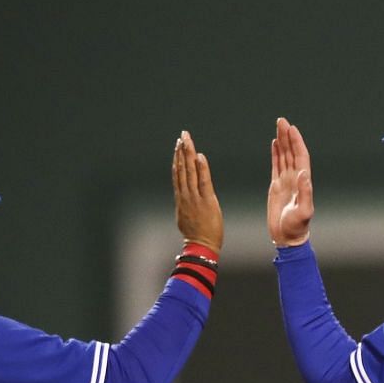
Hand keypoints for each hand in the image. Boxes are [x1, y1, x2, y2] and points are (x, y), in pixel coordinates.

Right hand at [172, 130, 222, 251]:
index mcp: (181, 198)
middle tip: (183, 135)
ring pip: (189, 172)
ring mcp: (194, 198)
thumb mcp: (187, 216)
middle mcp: (185, 195)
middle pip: (182, 168)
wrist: (200, 247)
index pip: (178, 174)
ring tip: (187, 140)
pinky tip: (199, 156)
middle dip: (182, 150)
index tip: (178, 145)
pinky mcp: (206, 202)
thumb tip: (185, 196)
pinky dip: (201, 168)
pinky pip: (203, 182)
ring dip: (188, 154)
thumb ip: (186, 204)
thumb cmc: (196, 235)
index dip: (178, 158)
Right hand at [268, 117, 314, 246]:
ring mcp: (286, 181)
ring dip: (282, 141)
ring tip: (279, 126)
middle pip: (291, 152)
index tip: (292, 129)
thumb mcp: (303, 211)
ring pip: (284, 156)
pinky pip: (276, 165)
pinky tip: (275, 143)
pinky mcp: (277, 186)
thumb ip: (305, 193)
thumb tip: (304, 173)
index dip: (297, 142)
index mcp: (303, 182)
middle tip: (282, 120)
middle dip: (288, 136)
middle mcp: (295, 179)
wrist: (287, 237)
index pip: (300, 157)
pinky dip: (276, 154)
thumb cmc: (297, 227)